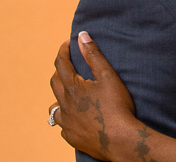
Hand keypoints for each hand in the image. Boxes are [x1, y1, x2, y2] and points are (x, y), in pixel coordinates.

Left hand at [50, 32, 138, 160]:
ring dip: (59, 98)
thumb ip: (93, 55)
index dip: (63, 51)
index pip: (61, 63)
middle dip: (60, 71)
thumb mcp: (107, 76)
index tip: (67, 43)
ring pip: (54, 108)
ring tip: (68, 95)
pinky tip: (75, 118)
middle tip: (69, 65)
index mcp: (72, 88)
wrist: (121, 140)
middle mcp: (64, 105)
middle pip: (54, 83)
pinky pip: (63, 126)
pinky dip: (67, 119)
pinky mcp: (72, 137)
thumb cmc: (117, 106)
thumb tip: (81, 36)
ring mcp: (66, 123)